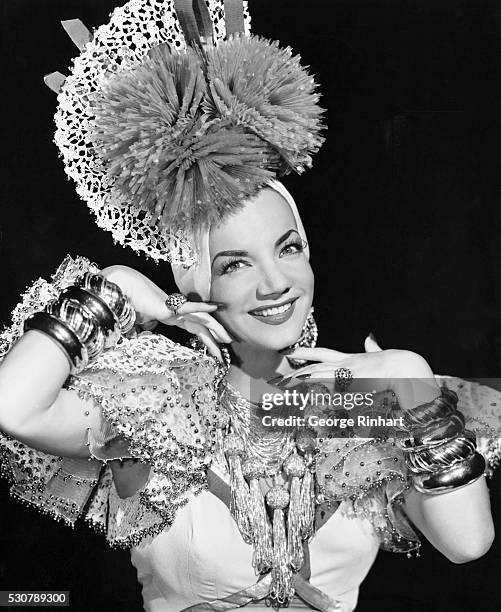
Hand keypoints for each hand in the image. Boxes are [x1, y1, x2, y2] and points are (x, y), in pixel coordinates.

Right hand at [101, 265, 230, 360]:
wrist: (121, 290)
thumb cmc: (129, 303)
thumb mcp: (141, 321)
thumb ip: (147, 326)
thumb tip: (145, 332)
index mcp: (173, 317)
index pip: (195, 329)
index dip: (207, 339)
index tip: (217, 351)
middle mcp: (178, 312)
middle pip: (203, 326)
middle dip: (216, 336)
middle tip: (229, 345)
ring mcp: (176, 308)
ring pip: (202, 319)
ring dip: (216, 329)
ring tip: (227, 339)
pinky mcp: (170, 306)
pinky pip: (189, 307)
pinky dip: (202, 308)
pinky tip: (215, 308)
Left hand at [277, 339, 438, 409]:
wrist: (408, 366)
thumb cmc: (398, 364)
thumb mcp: (380, 354)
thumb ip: (373, 348)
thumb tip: (369, 337)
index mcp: (350, 359)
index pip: (322, 353)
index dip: (305, 353)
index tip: (290, 352)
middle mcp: (346, 363)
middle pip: (315, 362)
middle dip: (297, 365)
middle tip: (279, 369)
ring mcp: (348, 372)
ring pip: (318, 373)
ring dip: (300, 377)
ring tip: (283, 380)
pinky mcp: (352, 380)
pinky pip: (329, 383)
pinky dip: (316, 384)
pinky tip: (303, 385)